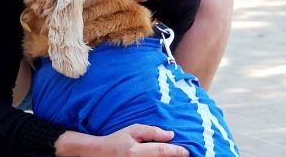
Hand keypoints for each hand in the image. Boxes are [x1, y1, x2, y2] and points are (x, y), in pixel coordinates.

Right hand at [55, 124, 189, 156]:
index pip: (161, 152)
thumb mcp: (132, 131)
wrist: (98, 155)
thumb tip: (171, 135)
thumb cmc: (116, 141)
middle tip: (184, 154)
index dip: (176, 152)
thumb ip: (152, 132)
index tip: (187, 151)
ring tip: (175, 155)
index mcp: (135, 152)